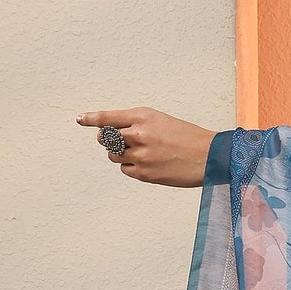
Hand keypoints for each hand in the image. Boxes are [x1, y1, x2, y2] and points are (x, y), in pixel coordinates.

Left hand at [75, 107, 216, 186]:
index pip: (108, 117)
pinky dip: (132, 168)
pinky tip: (150, 165)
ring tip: (144, 154)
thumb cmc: (188, 138)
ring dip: (122, 155)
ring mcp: (140, 154)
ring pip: (113, 156)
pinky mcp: (144, 173)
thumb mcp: (161, 121)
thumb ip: (136, 125)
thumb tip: (112, 137)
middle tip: (124, 142)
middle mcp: (138, 134)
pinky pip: (125, 170)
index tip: (80, 119)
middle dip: (110, 140)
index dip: (92, 119)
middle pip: (106, 138)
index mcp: (142, 116)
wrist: (210, 156)